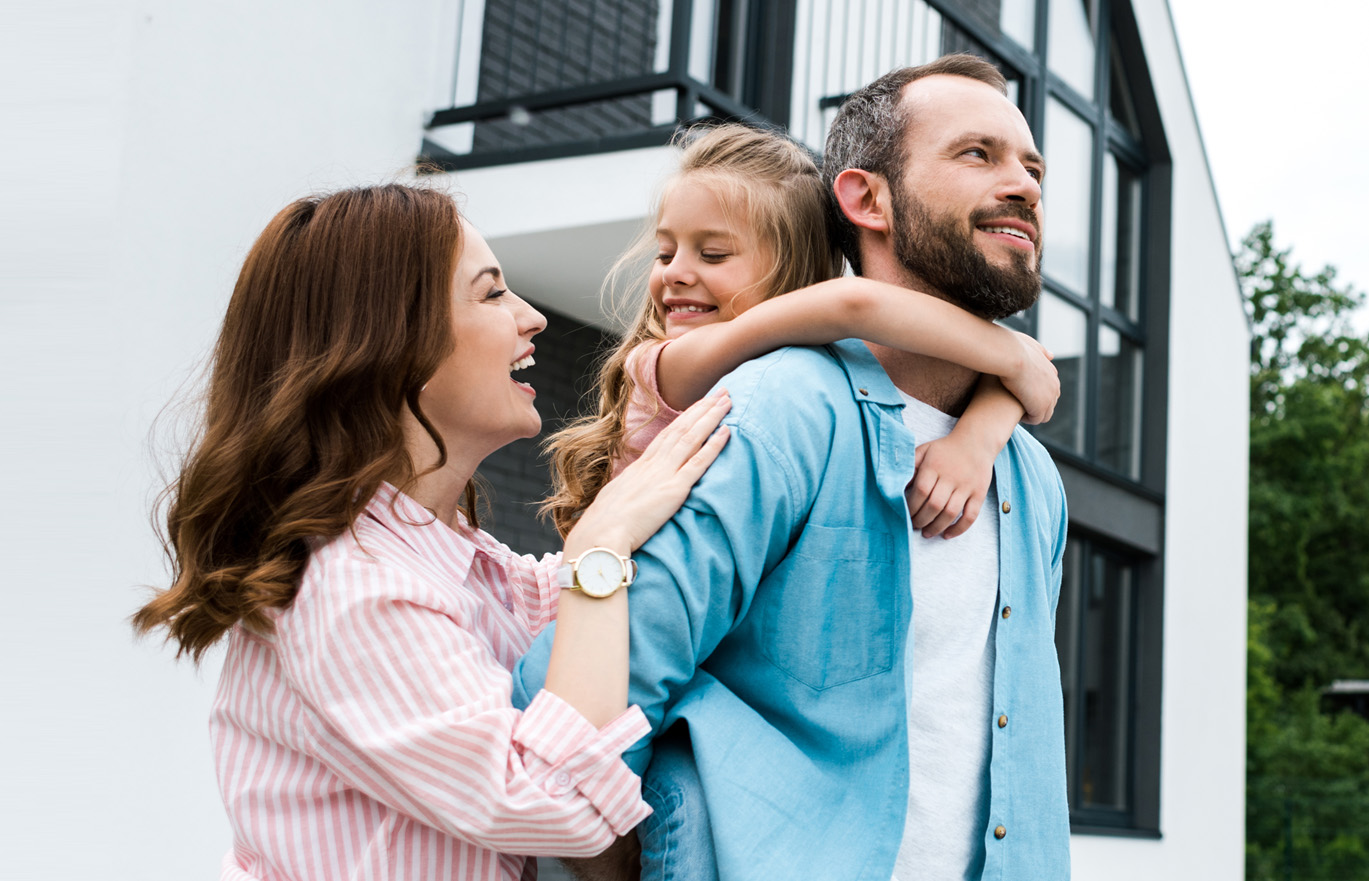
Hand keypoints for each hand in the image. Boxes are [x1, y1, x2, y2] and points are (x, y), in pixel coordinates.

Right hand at [566, 389, 730, 554]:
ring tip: (728, 400)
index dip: (685, 417)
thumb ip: (630, 492)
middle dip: (703, 408)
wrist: (599, 536)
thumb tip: (633, 494)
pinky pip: (698, 463)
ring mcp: (664, 474)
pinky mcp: (674, 490)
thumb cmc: (603, 526)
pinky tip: (727, 431)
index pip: (667, 435)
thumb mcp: (616, 501)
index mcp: (640, 467)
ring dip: (711, 417)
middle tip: (721, 391)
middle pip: (682, 428)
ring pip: (692, 437)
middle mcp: (653, 465)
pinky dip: (714, 445)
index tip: (700, 403)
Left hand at [908, 433, 995, 538]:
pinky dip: (959, 528)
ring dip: (936, 527)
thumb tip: (896, 486)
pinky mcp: (979, 493)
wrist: (976, 442)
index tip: (905, 514)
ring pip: (950, 513)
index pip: (921, 491)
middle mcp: (951, 477)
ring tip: (926, 533)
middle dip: (921, 520)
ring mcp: (967, 486)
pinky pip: (970, 516)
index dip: (911, 506)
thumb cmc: (944, 450)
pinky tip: (947, 534)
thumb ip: (909, 466)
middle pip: (934, 504)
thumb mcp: (924, 451)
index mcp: (934, 466)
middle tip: (914, 525)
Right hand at [1000, 331, 1058, 424]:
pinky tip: (1013, 414)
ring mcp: (1049, 398)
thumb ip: (1041, 350)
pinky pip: (1035, 420)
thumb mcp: (1031, 345)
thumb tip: (1051, 355)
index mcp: (1051, 373)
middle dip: (1035, 406)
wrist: (1011, 357)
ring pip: (1044, 415)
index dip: (1034, 394)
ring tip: (1015, 413)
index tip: (1020, 395)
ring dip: (1031, 415)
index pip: (1049, 389)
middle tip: (1017, 407)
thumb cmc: (1013, 348)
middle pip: (1049, 404)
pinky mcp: (1040, 407)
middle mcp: (1054, 386)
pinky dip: (1026, 419)